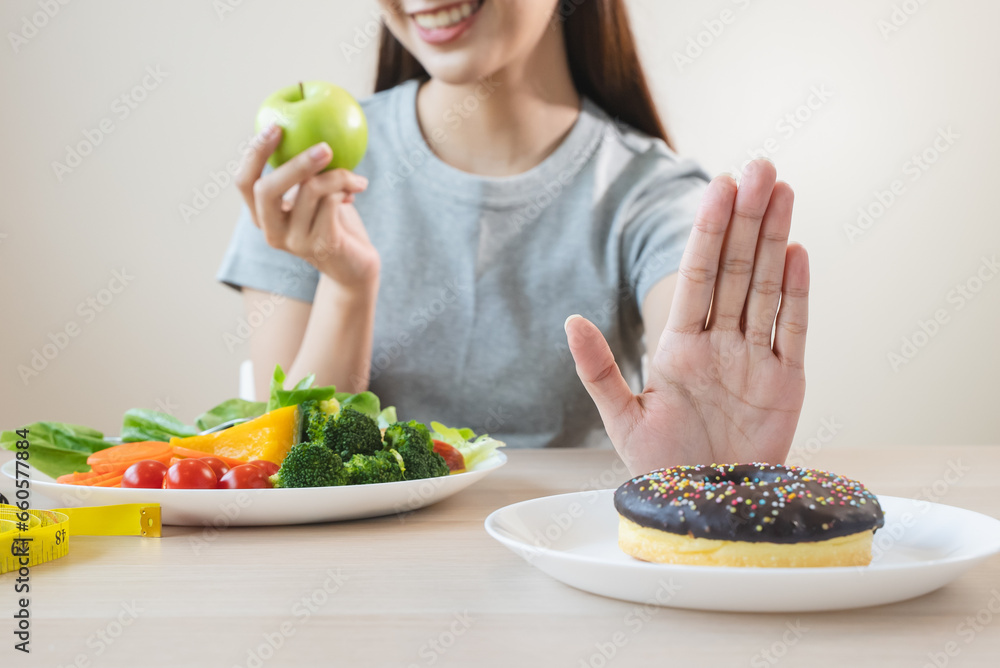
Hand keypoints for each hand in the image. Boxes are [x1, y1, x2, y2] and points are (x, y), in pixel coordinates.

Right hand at [235, 125, 379, 290]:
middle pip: (267, 189)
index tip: (275, 126)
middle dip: (294, 163)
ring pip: (309, 191)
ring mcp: (294, 242)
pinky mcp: (321, 246)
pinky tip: (359, 188)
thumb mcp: (314, 194)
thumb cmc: (333, 221)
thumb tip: (305, 121)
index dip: (254, 153)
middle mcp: (272, 231)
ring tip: (355, 177)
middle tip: (324, 146)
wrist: (356, 265)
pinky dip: (346, 188)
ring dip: (337, 175)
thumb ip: (303, 170)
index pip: (243, 182)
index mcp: (262, 215)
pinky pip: (331, 203)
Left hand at [566, 159, 808, 473]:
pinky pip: (792, 329)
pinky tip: (797, 253)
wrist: (704, 507)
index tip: (720, 185)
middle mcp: (719, 343)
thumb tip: (570, 319)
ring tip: (783, 190)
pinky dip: (796, 293)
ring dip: (775, 240)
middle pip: (736, 269)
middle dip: (748, 218)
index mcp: (680, 346)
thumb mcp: (622, 418)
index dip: (709, 230)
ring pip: (766, 287)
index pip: (697, 274)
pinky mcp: (786, 382)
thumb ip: (598, 369)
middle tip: (761, 167)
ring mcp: (755, 359)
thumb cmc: (662, 467)